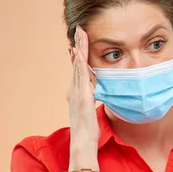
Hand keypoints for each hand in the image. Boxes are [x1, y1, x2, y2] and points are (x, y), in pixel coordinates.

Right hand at [68, 26, 99, 155]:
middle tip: (78, 29)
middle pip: (77, 63)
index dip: (79, 54)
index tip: (80, 41)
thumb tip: (97, 94)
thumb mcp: (92, 111)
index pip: (79, 69)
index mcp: (78, 93)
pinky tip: (80, 52)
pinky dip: (80, 64)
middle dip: (78, 45)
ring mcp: (77, 92)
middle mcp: (75, 90)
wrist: (83, 142)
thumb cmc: (88, 131)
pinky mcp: (82, 97)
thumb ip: (93, 101)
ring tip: (80, 33)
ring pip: (78, 66)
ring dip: (79, 49)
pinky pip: (80, 77)